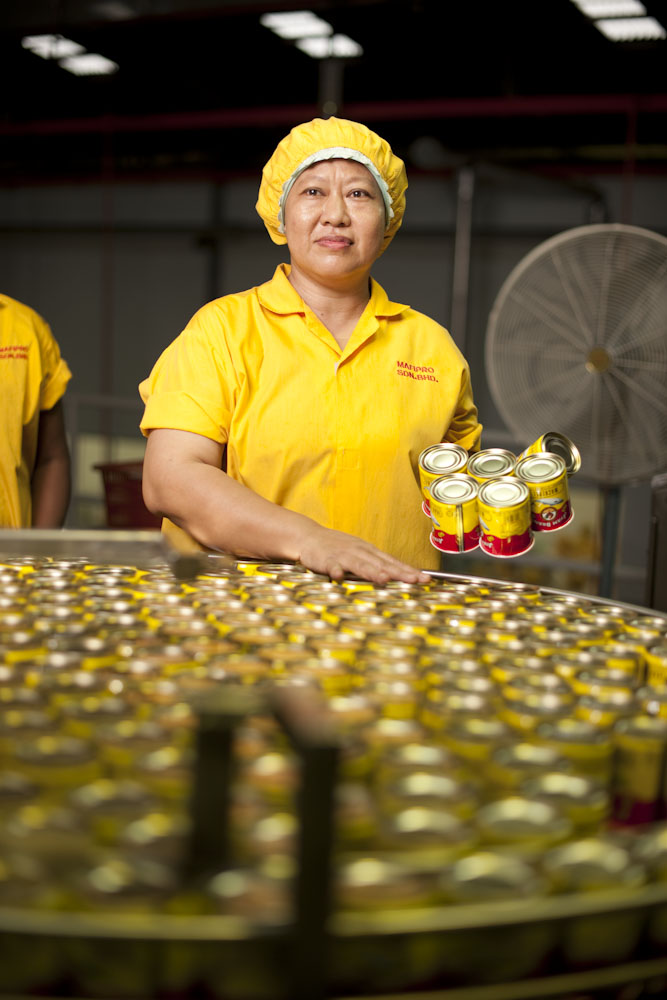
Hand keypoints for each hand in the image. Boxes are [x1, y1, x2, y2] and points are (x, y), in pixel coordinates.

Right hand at [297, 524, 429, 584]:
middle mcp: (360, 551)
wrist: (309, 536)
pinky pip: (331, 566)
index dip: (409, 570)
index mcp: (369, 551)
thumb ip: (377, 565)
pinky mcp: (326, 560)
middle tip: (415, 580)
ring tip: (384, 579)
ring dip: (372, 572)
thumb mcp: (360, 553)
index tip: (425, 578)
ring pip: (360, 564)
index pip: (393, 561)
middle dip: (399, 572)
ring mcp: (343, 555)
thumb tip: (399, 575)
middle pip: (382, 563)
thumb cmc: (337, 547)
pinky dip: (336, 571)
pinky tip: (339, 577)